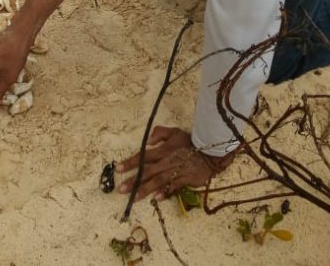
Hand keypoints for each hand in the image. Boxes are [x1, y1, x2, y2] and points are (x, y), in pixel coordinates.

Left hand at [116, 127, 234, 201]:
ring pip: (157, 181)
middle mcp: (166, 162)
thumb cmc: (191, 142)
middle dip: (133, 180)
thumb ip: (160, 133)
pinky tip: (156, 198)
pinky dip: (165, 192)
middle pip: (147, 171)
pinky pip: (173, 186)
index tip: (118, 168)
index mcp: (162, 150)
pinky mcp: (185, 179)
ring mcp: (176, 171)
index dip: (131, 162)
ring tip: (133, 198)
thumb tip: (148, 141)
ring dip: (145, 189)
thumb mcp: (175, 132)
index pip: (143, 156)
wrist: (210, 152)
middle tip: (120, 189)